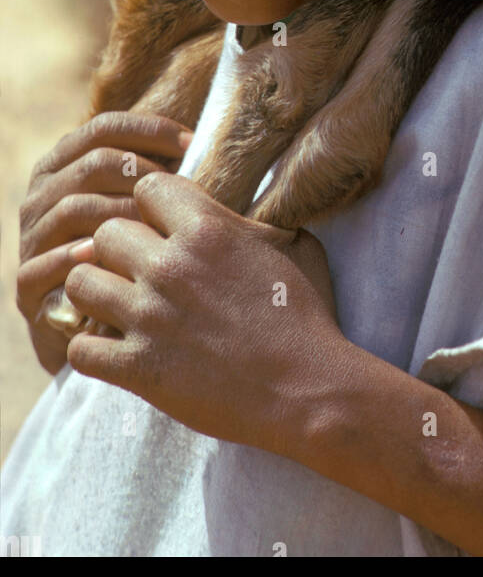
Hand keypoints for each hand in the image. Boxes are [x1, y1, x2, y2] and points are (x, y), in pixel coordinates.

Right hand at [17, 113, 193, 373]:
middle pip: (91, 164)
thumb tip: (197, 144)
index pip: (103, 128)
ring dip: (121, 215)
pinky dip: (80, 258)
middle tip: (178, 194)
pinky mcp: (27, 285)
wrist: (99, 328)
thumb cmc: (133, 256)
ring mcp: (31, 239)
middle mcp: (42, 196)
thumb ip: (157, 176)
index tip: (192, 142)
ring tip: (157, 228)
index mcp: (66, 165)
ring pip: (72, 208)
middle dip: (141, 173)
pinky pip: (45, 263)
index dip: (149, 129)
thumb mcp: (142, 208)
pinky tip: (112, 259)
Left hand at [64, 172, 345, 459]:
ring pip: (81, 282)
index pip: (147, 187)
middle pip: (106, 232)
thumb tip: (239, 204)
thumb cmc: (305, 315)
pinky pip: (79, 348)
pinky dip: (92, 350)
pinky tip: (116, 350)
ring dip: (98, 293)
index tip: (166, 228)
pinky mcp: (139, 368)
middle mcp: (170, 266)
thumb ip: (254, 219)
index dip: (155, 206)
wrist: (308, 389)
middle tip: (139, 272)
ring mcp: (150, 318)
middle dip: (121, 249)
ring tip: (117, 307)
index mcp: (208, 230)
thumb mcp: (294, 245)